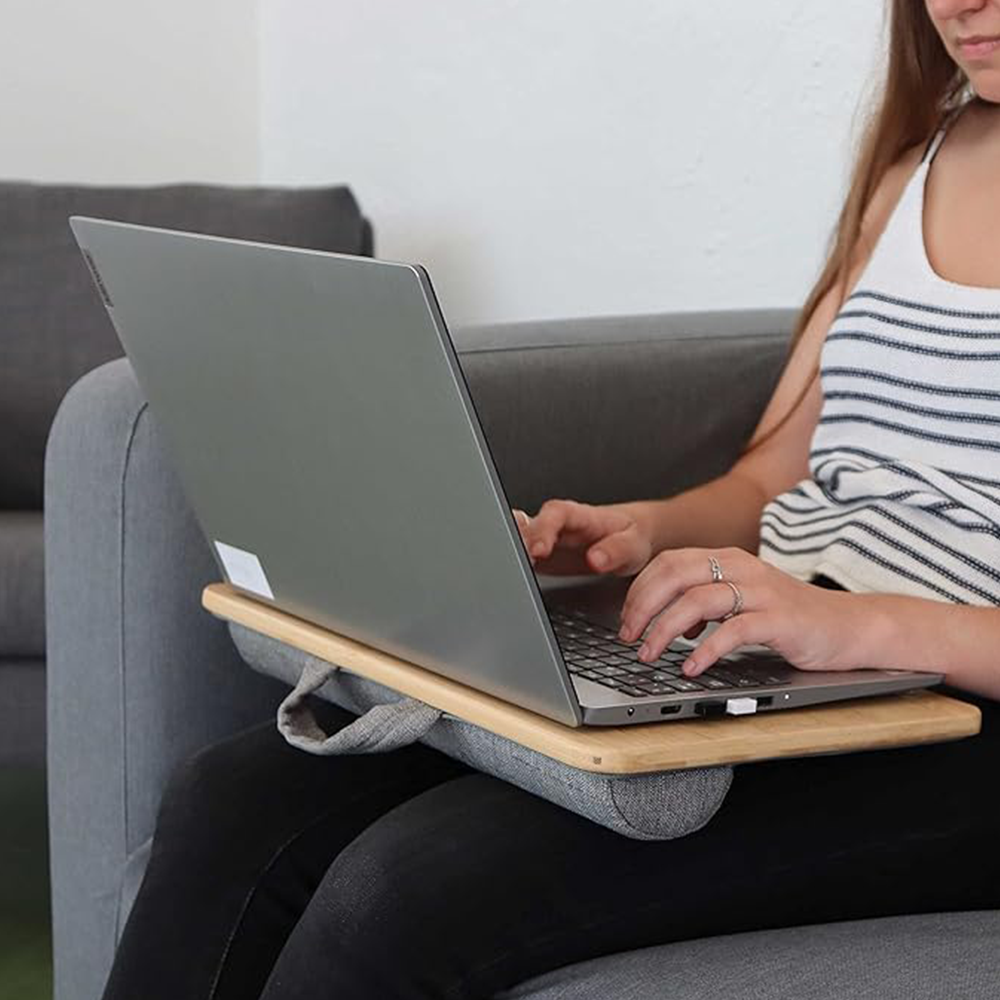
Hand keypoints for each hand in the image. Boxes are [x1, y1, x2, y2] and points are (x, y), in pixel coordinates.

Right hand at [512, 499, 653, 575]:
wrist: (629, 538)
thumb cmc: (630, 537)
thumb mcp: (633, 544)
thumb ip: (616, 550)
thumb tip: (596, 558)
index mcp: (580, 515)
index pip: (557, 514)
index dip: (543, 530)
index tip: (538, 551)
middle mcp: (559, 524)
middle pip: (531, 525)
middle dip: (519, 542)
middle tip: (519, 564)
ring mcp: (547, 537)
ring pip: (521, 538)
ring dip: (512, 551)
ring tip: (510, 569)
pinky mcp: (542, 553)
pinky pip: (521, 553)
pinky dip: (513, 562)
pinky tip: (511, 575)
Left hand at [617, 546, 874, 674]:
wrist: (848, 626)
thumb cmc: (789, 616)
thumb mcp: (740, 599)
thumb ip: (703, 602)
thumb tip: (663, 620)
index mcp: (726, 558)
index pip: (667, 562)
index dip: (639, 590)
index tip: (626, 619)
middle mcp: (741, 567)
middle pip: (674, 575)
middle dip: (642, 607)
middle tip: (628, 637)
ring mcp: (761, 592)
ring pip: (697, 600)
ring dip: (664, 629)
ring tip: (649, 654)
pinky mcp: (779, 619)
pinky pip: (733, 631)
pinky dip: (704, 650)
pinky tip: (690, 667)